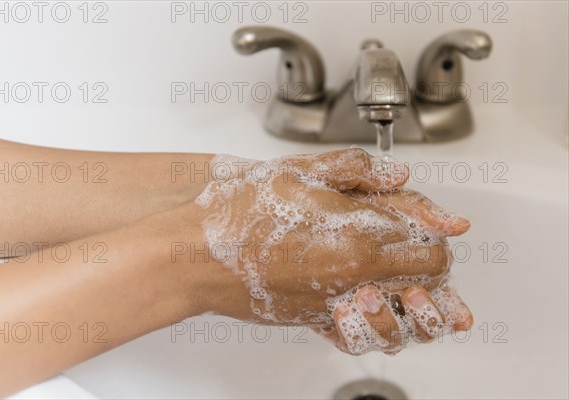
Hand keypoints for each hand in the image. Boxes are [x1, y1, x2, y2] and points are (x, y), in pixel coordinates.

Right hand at [190, 149, 469, 341]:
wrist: (193, 257)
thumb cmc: (237, 212)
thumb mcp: (299, 172)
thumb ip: (358, 170)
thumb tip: (400, 175)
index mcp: (357, 236)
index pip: (432, 246)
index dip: (437, 231)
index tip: (433, 222)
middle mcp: (353, 277)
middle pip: (428, 280)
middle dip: (431, 261)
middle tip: (416, 240)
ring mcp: (334, 303)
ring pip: (402, 313)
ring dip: (407, 293)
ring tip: (395, 271)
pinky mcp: (313, 319)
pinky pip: (362, 328)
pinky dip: (372, 313)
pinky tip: (359, 291)